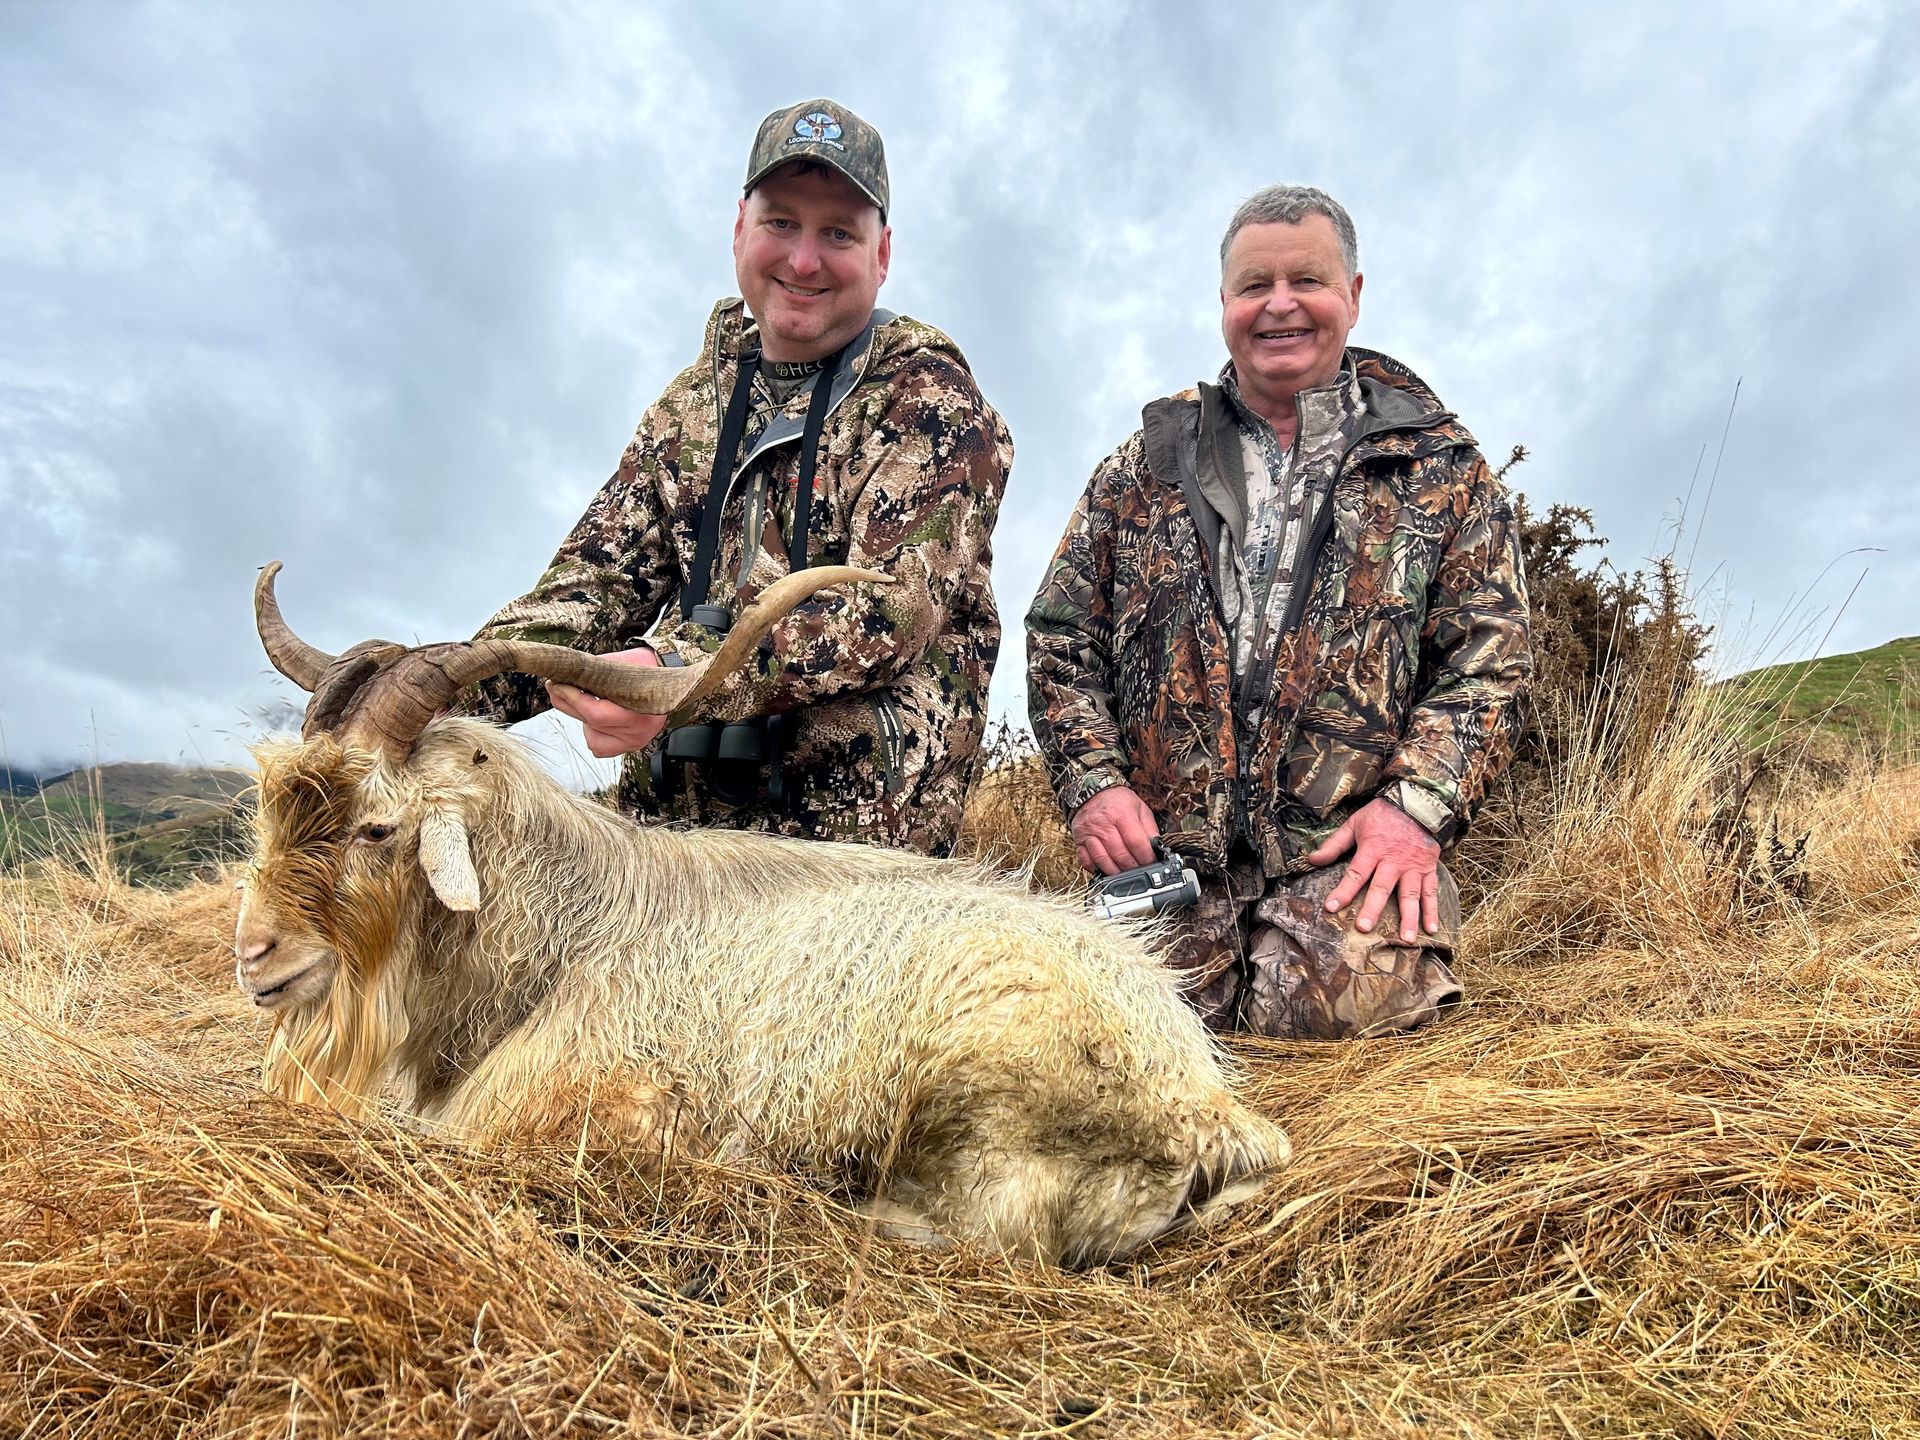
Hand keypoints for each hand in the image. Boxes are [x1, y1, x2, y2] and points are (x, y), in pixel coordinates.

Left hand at [544, 646, 666, 758]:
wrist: (668, 679)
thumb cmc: (647, 667)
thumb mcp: (622, 662)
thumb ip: (595, 670)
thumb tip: (565, 672)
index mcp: (642, 711)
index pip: (597, 713)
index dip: (572, 699)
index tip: (557, 685)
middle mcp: (639, 732)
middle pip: (592, 724)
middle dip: (568, 704)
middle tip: (556, 688)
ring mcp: (635, 742)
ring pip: (592, 739)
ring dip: (583, 720)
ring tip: (588, 703)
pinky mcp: (629, 747)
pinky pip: (599, 748)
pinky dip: (592, 733)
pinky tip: (596, 720)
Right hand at [1071, 785, 1159, 875]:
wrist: (1091, 791)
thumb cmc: (1117, 801)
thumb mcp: (1140, 808)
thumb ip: (1150, 829)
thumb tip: (1157, 849)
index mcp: (1121, 813)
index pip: (1135, 842)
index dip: (1146, 856)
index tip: (1151, 862)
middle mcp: (1103, 823)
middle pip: (1120, 854)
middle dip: (1133, 867)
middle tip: (1140, 870)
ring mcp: (1089, 833)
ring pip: (1102, 860)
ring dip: (1116, 872)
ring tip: (1125, 873)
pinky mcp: (1079, 840)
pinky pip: (1086, 860)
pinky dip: (1096, 869)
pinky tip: (1106, 870)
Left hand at [1304, 796, 1442, 943]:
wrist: (1418, 802)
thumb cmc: (1382, 814)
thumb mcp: (1355, 823)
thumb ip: (1335, 844)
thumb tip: (1312, 859)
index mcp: (1373, 849)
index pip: (1356, 874)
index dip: (1343, 891)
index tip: (1331, 907)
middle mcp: (1394, 861)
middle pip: (1382, 888)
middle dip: (1372, 908)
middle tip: (1364, 928)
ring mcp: (1413, 867)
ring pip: (1410, 895)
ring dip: (1408, 918)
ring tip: (1405, 940)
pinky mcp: (1428, 869)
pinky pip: (1431, 892)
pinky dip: (1432, 911)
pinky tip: (1431, 929)